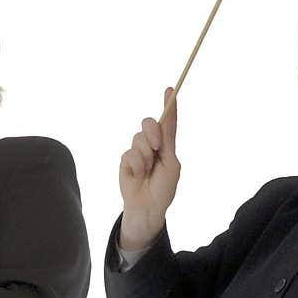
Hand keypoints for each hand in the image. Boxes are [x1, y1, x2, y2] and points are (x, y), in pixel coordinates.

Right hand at [118, 87, 180, 248]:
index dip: (169, 105)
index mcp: (166, 145)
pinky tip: (138, 175)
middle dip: (153, 132)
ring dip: (145, 156)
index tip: (170, 90)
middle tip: (157, 147)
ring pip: (138, 139)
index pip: (168, 122)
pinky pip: (129, 154)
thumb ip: (167, 141)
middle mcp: (151, 145)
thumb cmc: (164, 188)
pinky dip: (136, 164)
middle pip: (149, 123)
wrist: (148, 207)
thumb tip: (164, 120)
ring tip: (147, 171)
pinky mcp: (125, 160)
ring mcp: (137, 152)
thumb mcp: (171, 164)